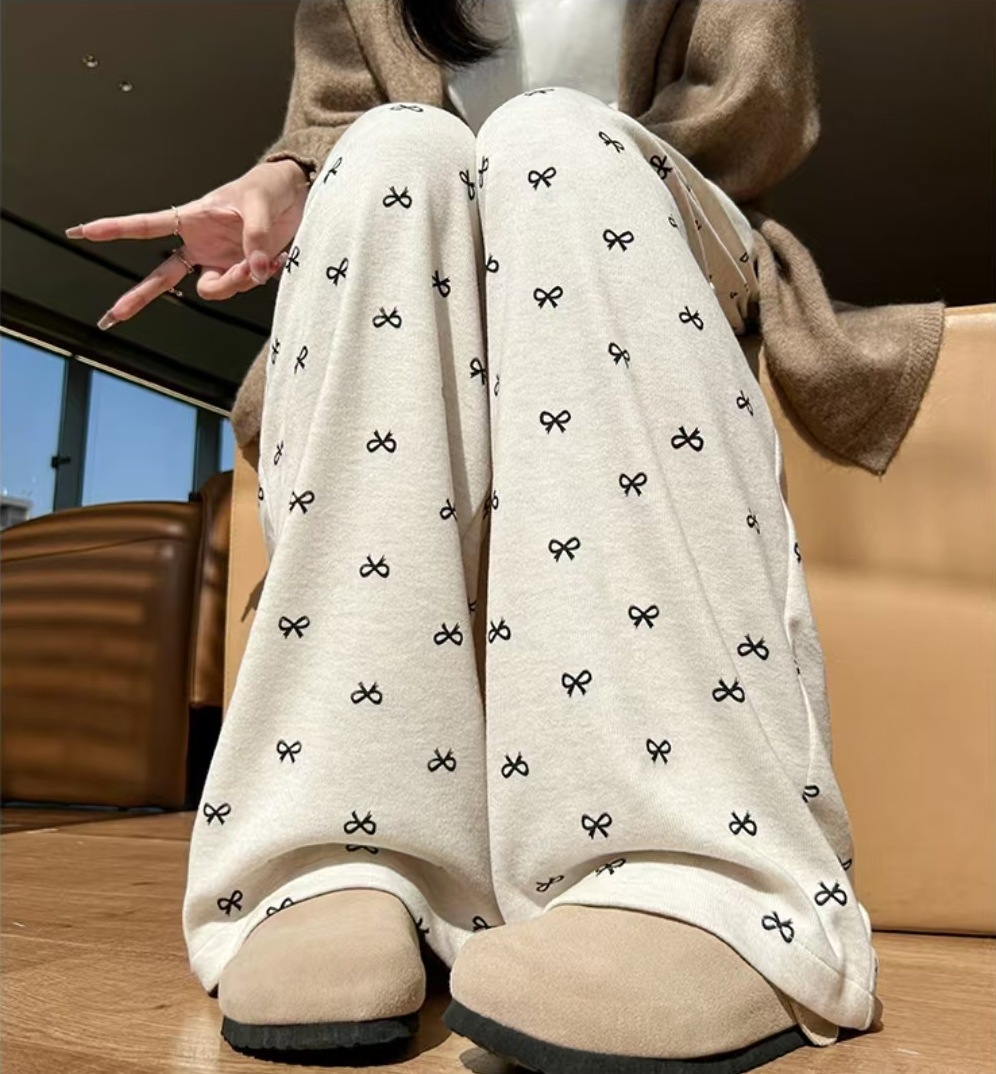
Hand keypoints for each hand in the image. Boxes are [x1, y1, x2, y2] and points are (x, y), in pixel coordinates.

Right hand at [66, 159, 310, 327]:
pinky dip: (256, 278)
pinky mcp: (240, 271)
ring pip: (214, 289)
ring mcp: (218, 261)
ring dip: (235, 281)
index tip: (85, 233)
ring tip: (262, 258)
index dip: (116, 229)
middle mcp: (200, 244)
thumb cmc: (268, 188)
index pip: (147, 226)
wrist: (295, 196)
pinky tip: (273, 258)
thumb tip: (255, 270)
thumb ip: (255, 238)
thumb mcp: (259, 204)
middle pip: (162, 277)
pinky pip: (240, 287)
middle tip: (114, 315)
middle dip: (138, 296)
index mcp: (192, 219)